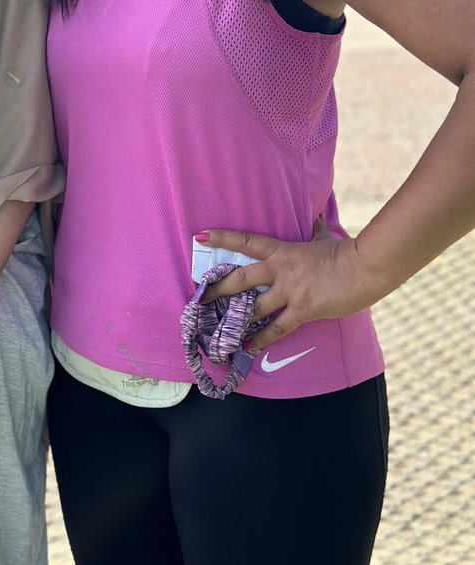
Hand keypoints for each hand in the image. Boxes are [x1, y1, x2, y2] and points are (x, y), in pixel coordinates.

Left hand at [197, 219, 381, 353]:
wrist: (365, 268)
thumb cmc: (345, 252)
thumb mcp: (325, 239)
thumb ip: (316, 230)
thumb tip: (317, 218)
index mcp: (282, 251)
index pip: (246, 241)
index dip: (222, 238)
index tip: (199, 237)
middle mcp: (280, 270)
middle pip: (241, 278)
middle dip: (218, 288)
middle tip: (199, 296)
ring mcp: (290, 291)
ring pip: (254, 306)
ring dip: (235, 318)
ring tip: (216, 330)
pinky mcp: (303, 310)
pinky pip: (277, 328)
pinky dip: (260, 339)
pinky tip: (246, 347)